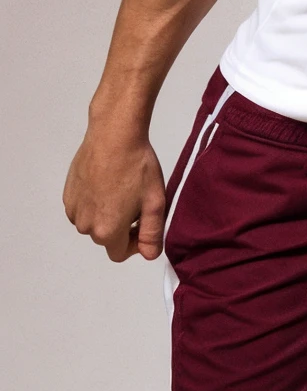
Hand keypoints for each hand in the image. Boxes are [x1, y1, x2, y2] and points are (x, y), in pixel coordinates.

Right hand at [63, 125, 165, 262]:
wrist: (114, 136)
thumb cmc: (137, 167)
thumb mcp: (155, 203)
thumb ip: (152, 235)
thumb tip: (150, 254)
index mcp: (107, 231)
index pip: (119, 254)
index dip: (134, 243)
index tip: (142, 223)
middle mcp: (85, 225)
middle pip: (105, 238)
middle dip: (121, 227)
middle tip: (135, 202)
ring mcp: (73, 209)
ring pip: (93, 223)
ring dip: (106, 214)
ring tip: (121, 190)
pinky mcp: (68, 194)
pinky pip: (82, 208)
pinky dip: (94, 202)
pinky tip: (107, 183)